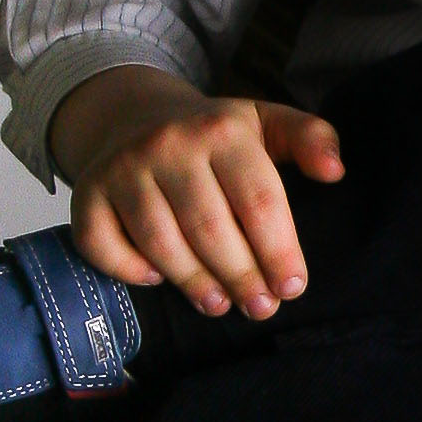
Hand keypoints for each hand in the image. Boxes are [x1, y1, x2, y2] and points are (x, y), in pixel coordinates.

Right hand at [47, 65, 344, 315]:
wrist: (132, 114)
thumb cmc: (211, 134)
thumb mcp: (265, 122)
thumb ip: (309, 138)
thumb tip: (335, 171)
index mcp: (221, 129)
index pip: (258, 201)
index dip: (279, 252)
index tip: (292, 287)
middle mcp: (168, 145)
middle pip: (210, 229)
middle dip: (241, 277)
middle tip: (259, 307)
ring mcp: (122, 169)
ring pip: (160, 242)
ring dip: (193, 282)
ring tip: (218, 304)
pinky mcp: (86, 192)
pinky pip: (101, 244)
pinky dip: (129, 270)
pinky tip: (157, 279)